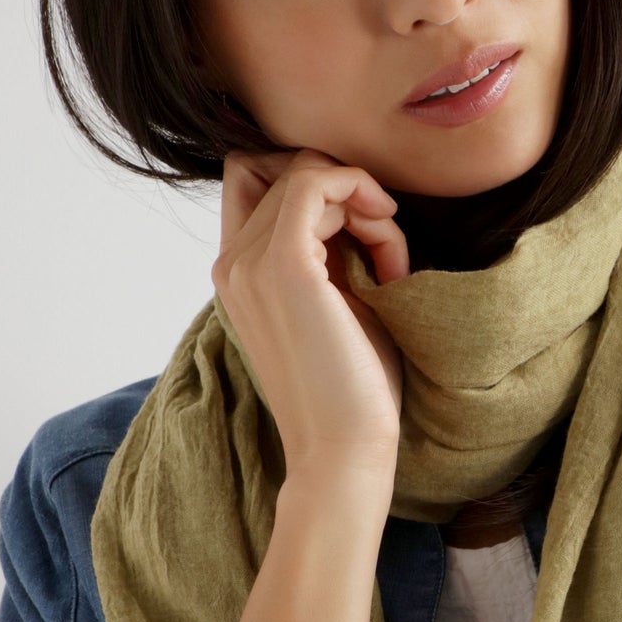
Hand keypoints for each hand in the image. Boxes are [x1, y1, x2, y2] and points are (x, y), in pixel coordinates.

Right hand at [213, 146, 410, 483]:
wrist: (343, 451)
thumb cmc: (351, 389)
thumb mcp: (335, 303)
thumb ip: (328, 250)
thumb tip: (354, 198)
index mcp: (236, 274)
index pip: (252, 177)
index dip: (313, 183)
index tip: (362, 229)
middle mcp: (231, 262)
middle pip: (287, 170)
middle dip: (349, 198)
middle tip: (386, 254)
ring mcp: (249, 262)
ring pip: (308, 174)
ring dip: (365, 206)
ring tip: (390, 266)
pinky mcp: (284, 265)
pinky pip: (318, 182)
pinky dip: (364, 198)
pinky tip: (389, 251)